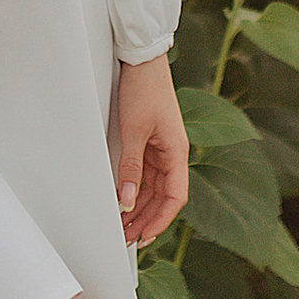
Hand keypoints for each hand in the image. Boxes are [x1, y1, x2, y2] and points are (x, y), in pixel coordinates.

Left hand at [112, 55, 188, 248]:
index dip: (160, 220)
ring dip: (137, 208)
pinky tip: (121, 203)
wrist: (141, 60)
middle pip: (162, 198)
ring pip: (151, 189)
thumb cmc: (144, 89)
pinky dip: (133, 190)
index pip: (175, 197)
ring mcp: (160, 149)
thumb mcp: (134, 131)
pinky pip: (143, 175)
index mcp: (177, 152)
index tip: (143, 237)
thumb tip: (126, 200)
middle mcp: (172, 154)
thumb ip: (131, 168)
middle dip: (145, 220)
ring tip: (120, 226)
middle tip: (125, 239)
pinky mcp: (148, 142)